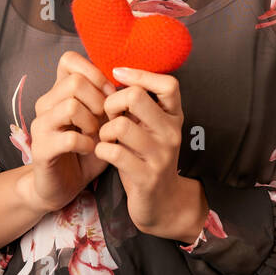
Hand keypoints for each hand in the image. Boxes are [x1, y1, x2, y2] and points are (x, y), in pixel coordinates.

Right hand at [26, 51, 113, 212]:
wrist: (63, 185)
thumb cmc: (86, 149)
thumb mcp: (101, 120)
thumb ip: (109, 100)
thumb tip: (129, 81)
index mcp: (59, 92)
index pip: (68, 60)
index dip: (94, 72)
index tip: (109, 93)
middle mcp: (46, 104)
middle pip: (74, 81)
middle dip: (98, 99)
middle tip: (105, 119)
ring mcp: (41, 126)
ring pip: (70, 105)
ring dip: (91, 121)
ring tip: (97, 134)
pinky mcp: (41, 149)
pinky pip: (69, 137)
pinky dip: (87, 143)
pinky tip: (90, 149)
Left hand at [94, 66, 201, 239]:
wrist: (162, 202)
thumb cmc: (147, 157)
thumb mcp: (150, 128)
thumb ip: (139, 105)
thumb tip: (116, 72)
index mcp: (174, 116)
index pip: (168, 84)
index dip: (140, 74)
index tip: (118, 75)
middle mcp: (171, 133)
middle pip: (136, 97)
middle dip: (112, 102)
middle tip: (108, 116)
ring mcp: (161, 155)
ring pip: (120, 125)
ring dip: (104, 131)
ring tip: (105, 138)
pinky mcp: (146, 176)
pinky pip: (114, 153)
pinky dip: (101, 150)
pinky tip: (104, 153)